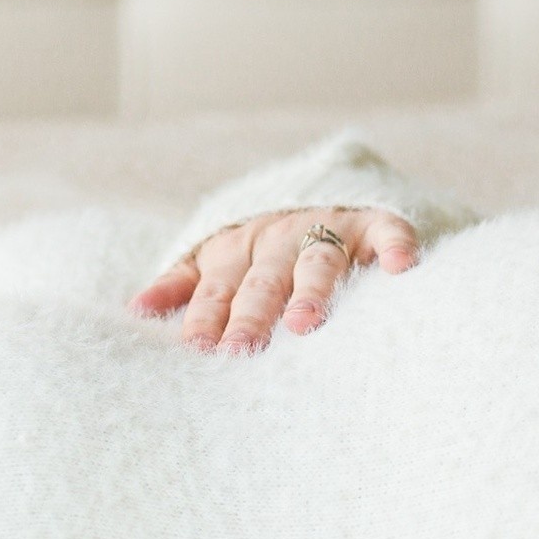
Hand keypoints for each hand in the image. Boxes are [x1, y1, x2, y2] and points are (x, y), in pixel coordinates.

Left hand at [130, 207, 421, 353]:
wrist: (324, 188)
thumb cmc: (263, 247)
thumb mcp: (219, 259)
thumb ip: (182, 285)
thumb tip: (136, 311)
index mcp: (237, 252)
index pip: (218, 289)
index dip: (209, 317)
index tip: (200, 348)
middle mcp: (279, 239)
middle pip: (264, 281)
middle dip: (252, 314)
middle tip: (242, 349)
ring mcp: (328, 229)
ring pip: (318, 262)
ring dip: (311, 290)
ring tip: (304, 323)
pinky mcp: (372, 223)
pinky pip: (387, 230)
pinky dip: (395, 245)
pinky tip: (401, 267)